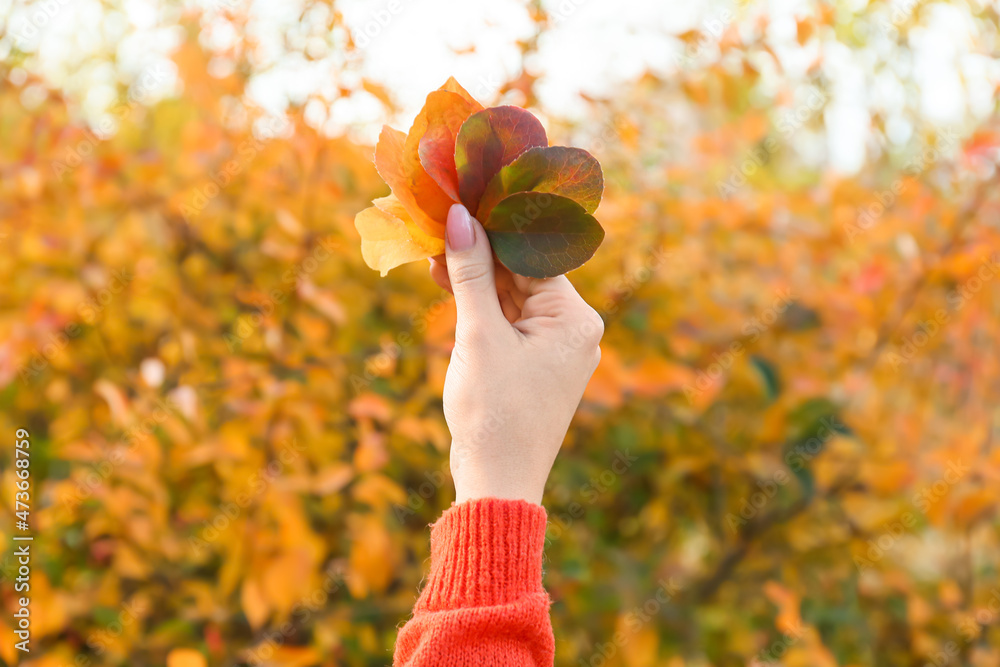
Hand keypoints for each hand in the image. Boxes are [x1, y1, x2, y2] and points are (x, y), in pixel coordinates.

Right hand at [431, 204, 603, 505]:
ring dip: (476, 278)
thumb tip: (460, 217)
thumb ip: (470, 274)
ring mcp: (554, 347)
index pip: (534, 254)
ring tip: (436, 253)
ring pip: (511, 295)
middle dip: (480, 252)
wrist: (497, 483)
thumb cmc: (494, 413)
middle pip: (522, 273)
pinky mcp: (533, 362)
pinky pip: (507, 320)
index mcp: (574, 319)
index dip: (496, 225)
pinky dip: (480, 306)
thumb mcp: (479, 336)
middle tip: (441, 224)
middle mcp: (573, 328)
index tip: (464, 199)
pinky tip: (448, 283)